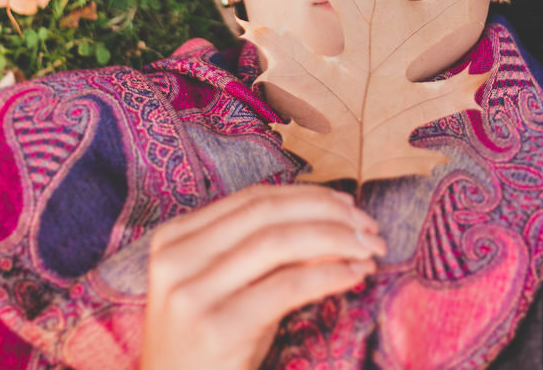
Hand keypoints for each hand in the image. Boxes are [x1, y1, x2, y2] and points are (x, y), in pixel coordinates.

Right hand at [139, 182, 385, 369]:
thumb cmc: (209, 347)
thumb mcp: (230, 289)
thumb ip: (269, 253)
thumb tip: (338, 222)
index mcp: (173, 239)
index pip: (252, 199)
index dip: (307, 195)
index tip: (347, 203)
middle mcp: (177, 260)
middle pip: (267, 214)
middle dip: (327, 213)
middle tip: (368, 225)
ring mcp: (191, 294)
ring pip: (279, 242)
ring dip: (336, 240)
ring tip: (369, 249)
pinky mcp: (217, 327)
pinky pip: (288, 286)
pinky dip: (330, 274)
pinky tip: (356, 274)